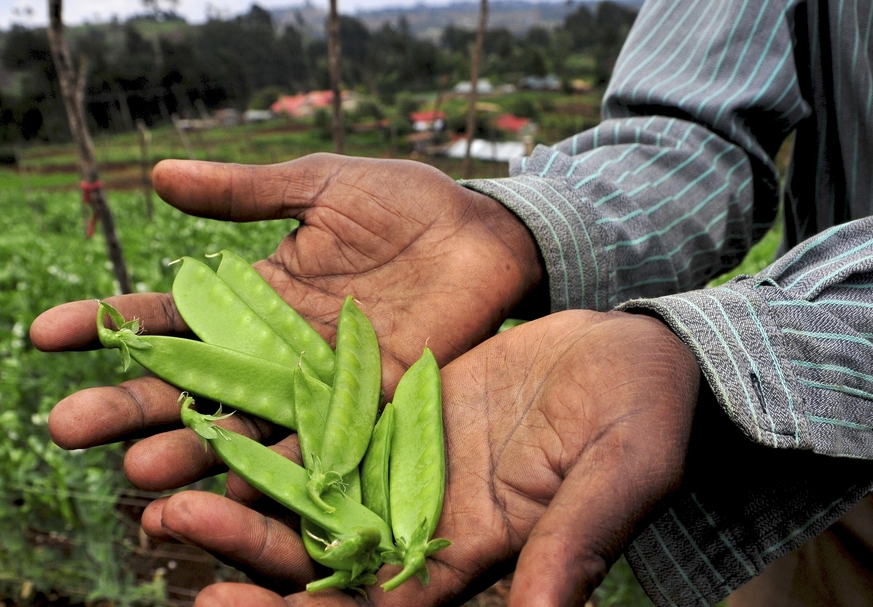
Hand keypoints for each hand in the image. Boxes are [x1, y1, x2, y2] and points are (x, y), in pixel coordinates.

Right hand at [33, 154, 544, 450]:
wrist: (485, 232)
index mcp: (258, 295)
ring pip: (244, 426)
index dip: (111, 324)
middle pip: (191, 384)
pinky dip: (280, 466)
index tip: (49, 332)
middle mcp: (279, 348)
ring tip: (138, 469)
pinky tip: (237, 488)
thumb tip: (155, 175)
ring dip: (194, 450)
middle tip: (65, 424)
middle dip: (130, 404)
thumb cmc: (405, 203)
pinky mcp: (372, 405)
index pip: (170, 315)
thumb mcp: (319, 185)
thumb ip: (245, 192)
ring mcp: (323, 382)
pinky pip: (320, 443)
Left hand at [130, 310, 700, 606]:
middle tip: (167, 521)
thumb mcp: (621, 477)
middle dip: (246, 549)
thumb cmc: (647, 420)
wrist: (639, 353)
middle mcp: (431, 522)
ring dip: (242, 491)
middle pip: (323, 558)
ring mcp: (413, 465)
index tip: (225, 604)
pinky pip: (332, 424)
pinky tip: (220, 404)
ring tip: (164, 478)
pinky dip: (279, 424)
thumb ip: (576, 542)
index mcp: (476, 555)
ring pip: (312, 493)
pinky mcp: (406, 412)